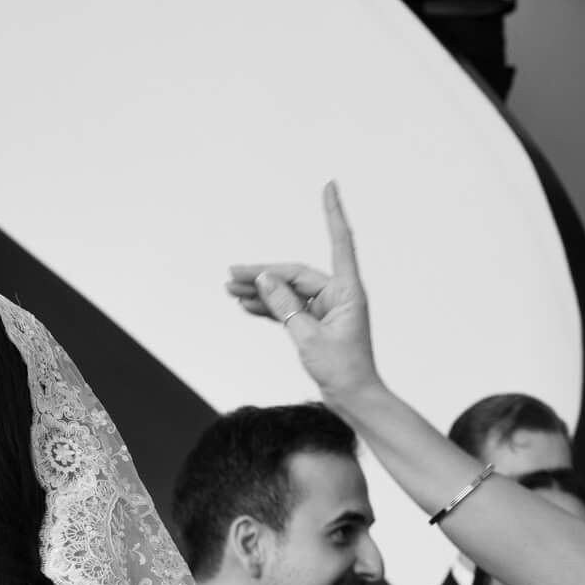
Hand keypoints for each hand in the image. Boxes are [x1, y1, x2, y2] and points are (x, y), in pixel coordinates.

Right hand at [226, 182, 381, 402]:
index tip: (330, 186)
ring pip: (288, 291)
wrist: (353, 399)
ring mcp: (327, 309)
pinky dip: (269, 307)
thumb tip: (265, 280)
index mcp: (346, 290)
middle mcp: (338, 294)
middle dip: (263, 275)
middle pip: (295, 274)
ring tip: (230, 289)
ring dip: (261, 291)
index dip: (333, 212)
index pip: (339, 241)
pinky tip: (246, 305)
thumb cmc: (342, 370)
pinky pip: (289, 308)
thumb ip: (285, 306)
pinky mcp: (316, 323)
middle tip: (232, 274)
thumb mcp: (308, 337)